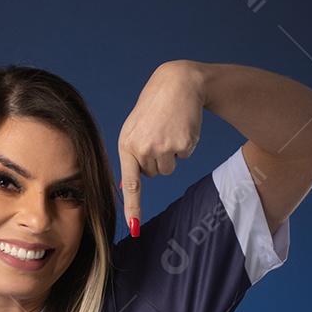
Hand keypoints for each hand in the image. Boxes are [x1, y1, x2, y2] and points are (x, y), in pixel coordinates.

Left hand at [118, 61, 204, 235]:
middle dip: (157, 159)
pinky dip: (185, 145)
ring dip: (171, 154)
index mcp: (127, 145)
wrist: (178, 84)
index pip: (131, 184)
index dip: (134, 208)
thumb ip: (131, 156)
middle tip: (158, 134)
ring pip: (168, 169)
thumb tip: (128, 186)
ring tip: (168, 130)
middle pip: (153, 174)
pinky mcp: (182, 143)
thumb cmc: (154, 108)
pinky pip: (184, 157)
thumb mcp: (134, 129)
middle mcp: (143, 148)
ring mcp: (164, 146)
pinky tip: (180, 127)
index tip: (135, 227)